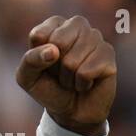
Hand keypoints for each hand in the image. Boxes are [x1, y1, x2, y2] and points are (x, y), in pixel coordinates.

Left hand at [15, 15, 116, 135]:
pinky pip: (86, 71)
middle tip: (59, 73)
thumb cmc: (48, 88)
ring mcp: (95, 37)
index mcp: (54, 25)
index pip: (39, 35)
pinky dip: (81, 83)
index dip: (37, 58)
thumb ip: (30, 61)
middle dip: (54, 67)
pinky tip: (85, 82)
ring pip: (72, 60)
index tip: (43, 65)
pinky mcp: (108, 53)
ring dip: (68, 77)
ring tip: (72, 78)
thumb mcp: (27, 78)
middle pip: (58, 42)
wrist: (72, 110)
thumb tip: (53, 50)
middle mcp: (76, 26)